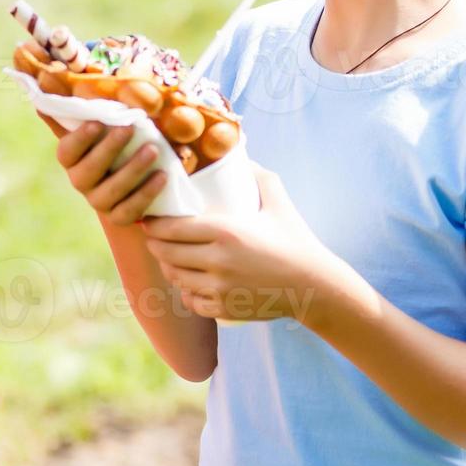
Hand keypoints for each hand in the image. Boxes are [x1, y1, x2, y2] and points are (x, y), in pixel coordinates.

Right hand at [50, 119, 167, 226]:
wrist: (137, 179)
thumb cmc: (118, 141)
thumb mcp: (105, 124)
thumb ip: (83, 108)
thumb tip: (49, 79)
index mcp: (72, 159)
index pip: (66, 152)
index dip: (79, 139)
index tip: (97, 123)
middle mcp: (81, 181)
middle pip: (88, 171)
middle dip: (109, 150)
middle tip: (129, 129)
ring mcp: (99, 202)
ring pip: (111, 192)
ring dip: (132, 170)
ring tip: (153, 150)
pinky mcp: (119, 217)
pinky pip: (130, 211)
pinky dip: (146, 194)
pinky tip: (162, 176)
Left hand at [141, 166, 341, 321]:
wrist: (315, 285)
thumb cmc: (296, 240)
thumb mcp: (278, 202)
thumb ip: (259, 176)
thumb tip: (242, 156)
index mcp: (226, 231)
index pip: (172, 228)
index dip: (154, 225)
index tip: (150, 220)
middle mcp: (218, 260)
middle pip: (167, 253)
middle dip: (156, 245)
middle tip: (155, 238)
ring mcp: (220, 287)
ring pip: (176, 278)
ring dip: (169, 267)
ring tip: (169, 258)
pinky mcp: (225, 308)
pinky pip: (191, 301)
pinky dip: (187, 291)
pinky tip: (189, 283)